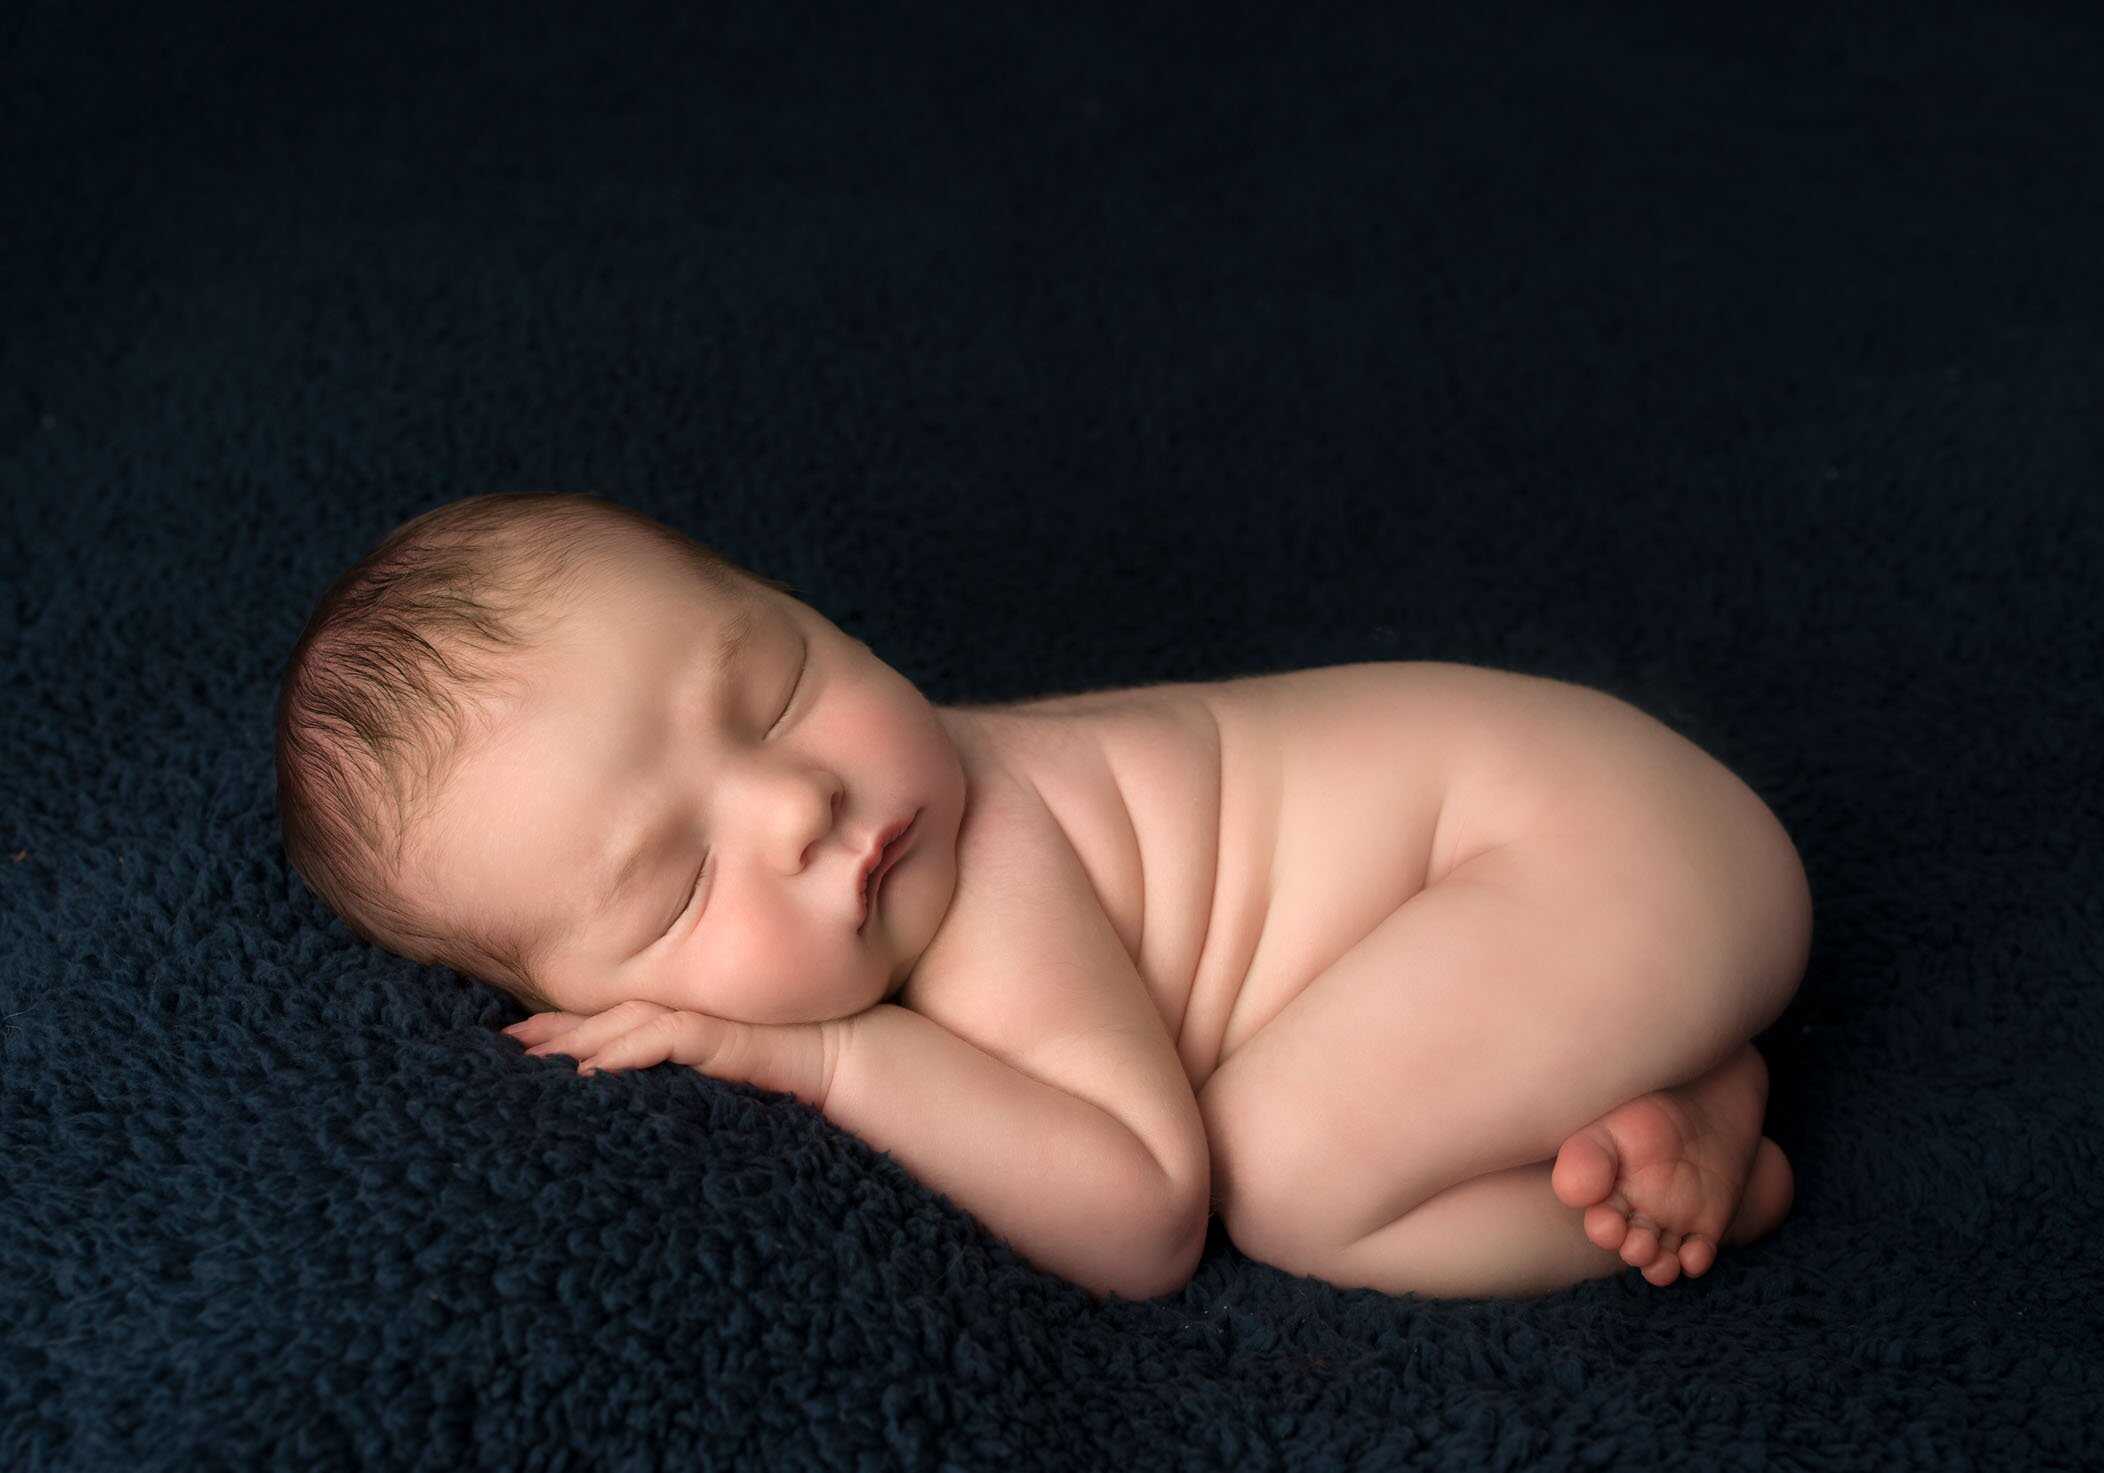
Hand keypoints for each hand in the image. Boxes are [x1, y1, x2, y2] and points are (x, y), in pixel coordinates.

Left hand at [501, 1000, 841, 1109]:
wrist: (914, 1087)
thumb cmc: (866, 1101)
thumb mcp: (781, 1106)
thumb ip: (734, 1103)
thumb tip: (675, 1137)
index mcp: (727, 1039)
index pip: (640, 1028)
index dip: (583, 1033)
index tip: (529, 1049)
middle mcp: (724, 1023)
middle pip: (626, 1018)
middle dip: (560, 1030)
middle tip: (500, 1044)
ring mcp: (735, 1027)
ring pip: (639, 1023)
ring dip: (578, 1039)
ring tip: (523, 1058)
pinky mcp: (747, 1043)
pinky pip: (677, 1039)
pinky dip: (627, 1052)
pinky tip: (586, 1071)